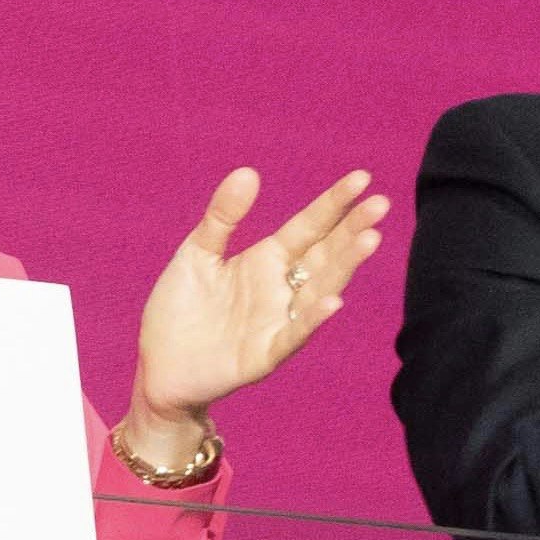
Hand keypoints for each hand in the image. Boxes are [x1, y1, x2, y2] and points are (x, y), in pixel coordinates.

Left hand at [132, 165, 388, 433]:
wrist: (158, 367)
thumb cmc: (180, 308)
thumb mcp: (197, 253)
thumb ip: (223, 216)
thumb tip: (248, 172)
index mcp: (267, 260)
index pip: (308, 227)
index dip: (333, 204)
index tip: (362, 177)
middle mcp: (281, 289)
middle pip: (324, 255)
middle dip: (352, 230)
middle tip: (381, 204)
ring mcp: (278, 322)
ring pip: (319, 290)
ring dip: (344, 266)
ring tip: (370, 239)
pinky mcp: (265, 355)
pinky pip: (293, 335)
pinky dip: (312, 320)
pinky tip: (333, 302)